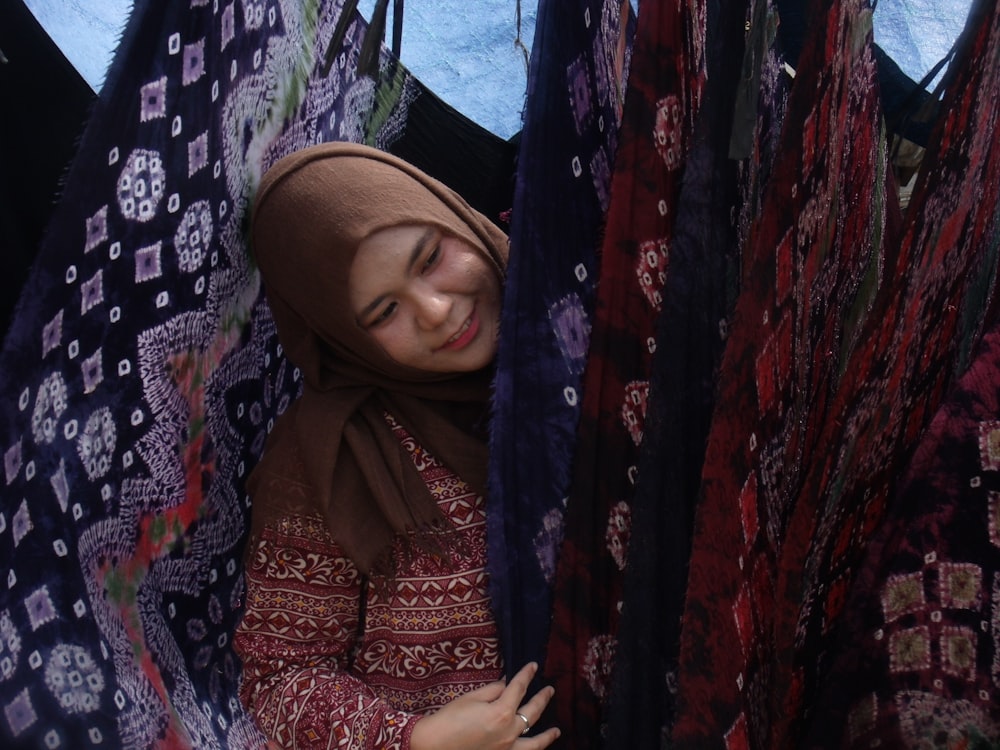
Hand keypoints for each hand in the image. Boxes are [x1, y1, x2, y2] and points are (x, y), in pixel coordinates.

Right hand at [409, 662, 559, 749]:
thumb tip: (507, 686)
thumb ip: (494, 690)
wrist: (434, 745)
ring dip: (547, 736)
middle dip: (542, 699)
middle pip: (532, 713)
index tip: (533, 666)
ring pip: (534, 743)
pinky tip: (535, 748)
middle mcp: (509, 732)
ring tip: (557, 730)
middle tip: (549, 690)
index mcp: (502, 712)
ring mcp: (506, 749)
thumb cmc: (449, 718)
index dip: (526, 675)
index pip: (519, 688)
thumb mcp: (471, 697)